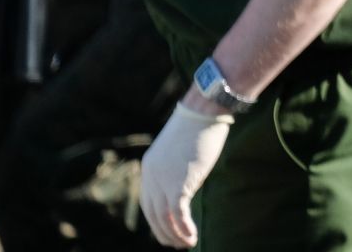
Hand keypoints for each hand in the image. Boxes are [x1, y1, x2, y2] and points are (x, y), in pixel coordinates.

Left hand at [140, 101, 233, 246]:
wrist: (203, 112)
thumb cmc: (198, 126)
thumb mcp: (181, 150)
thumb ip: (177, 168)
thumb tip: (186, 184)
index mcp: (149, 168)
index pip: (148, 203)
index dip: (157, 221)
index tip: (168, 231)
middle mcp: (151, 177)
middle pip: (153, 214)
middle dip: (164, 233)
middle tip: (177, 244)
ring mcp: (163, 180)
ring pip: (164, 218)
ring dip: (176, 235)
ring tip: (188, 244)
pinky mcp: (179, 182)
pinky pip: (178, 213)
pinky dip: (184, 228)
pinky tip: (192, 237)